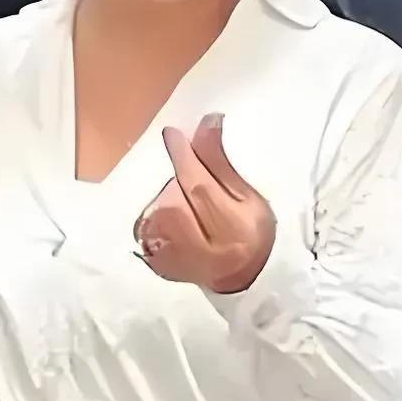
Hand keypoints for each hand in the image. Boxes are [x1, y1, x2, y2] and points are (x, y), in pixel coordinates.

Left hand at [133, 112, 275, 293]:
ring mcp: (174, 259)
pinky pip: (149, 224)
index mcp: (231, 228)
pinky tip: (179, 219)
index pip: (198, 184)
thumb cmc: (252, 231)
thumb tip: (207, 122)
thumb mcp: (248, 197)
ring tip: (192, 205)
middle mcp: (200, 247)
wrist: (244, 278)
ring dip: (171, 195)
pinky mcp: (157, 264)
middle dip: (182, 179)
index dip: (184, 156)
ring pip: (160, 207)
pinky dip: (160, 214)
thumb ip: (221, 163)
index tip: (173, 133)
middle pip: (174, 194)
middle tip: (198, 183)